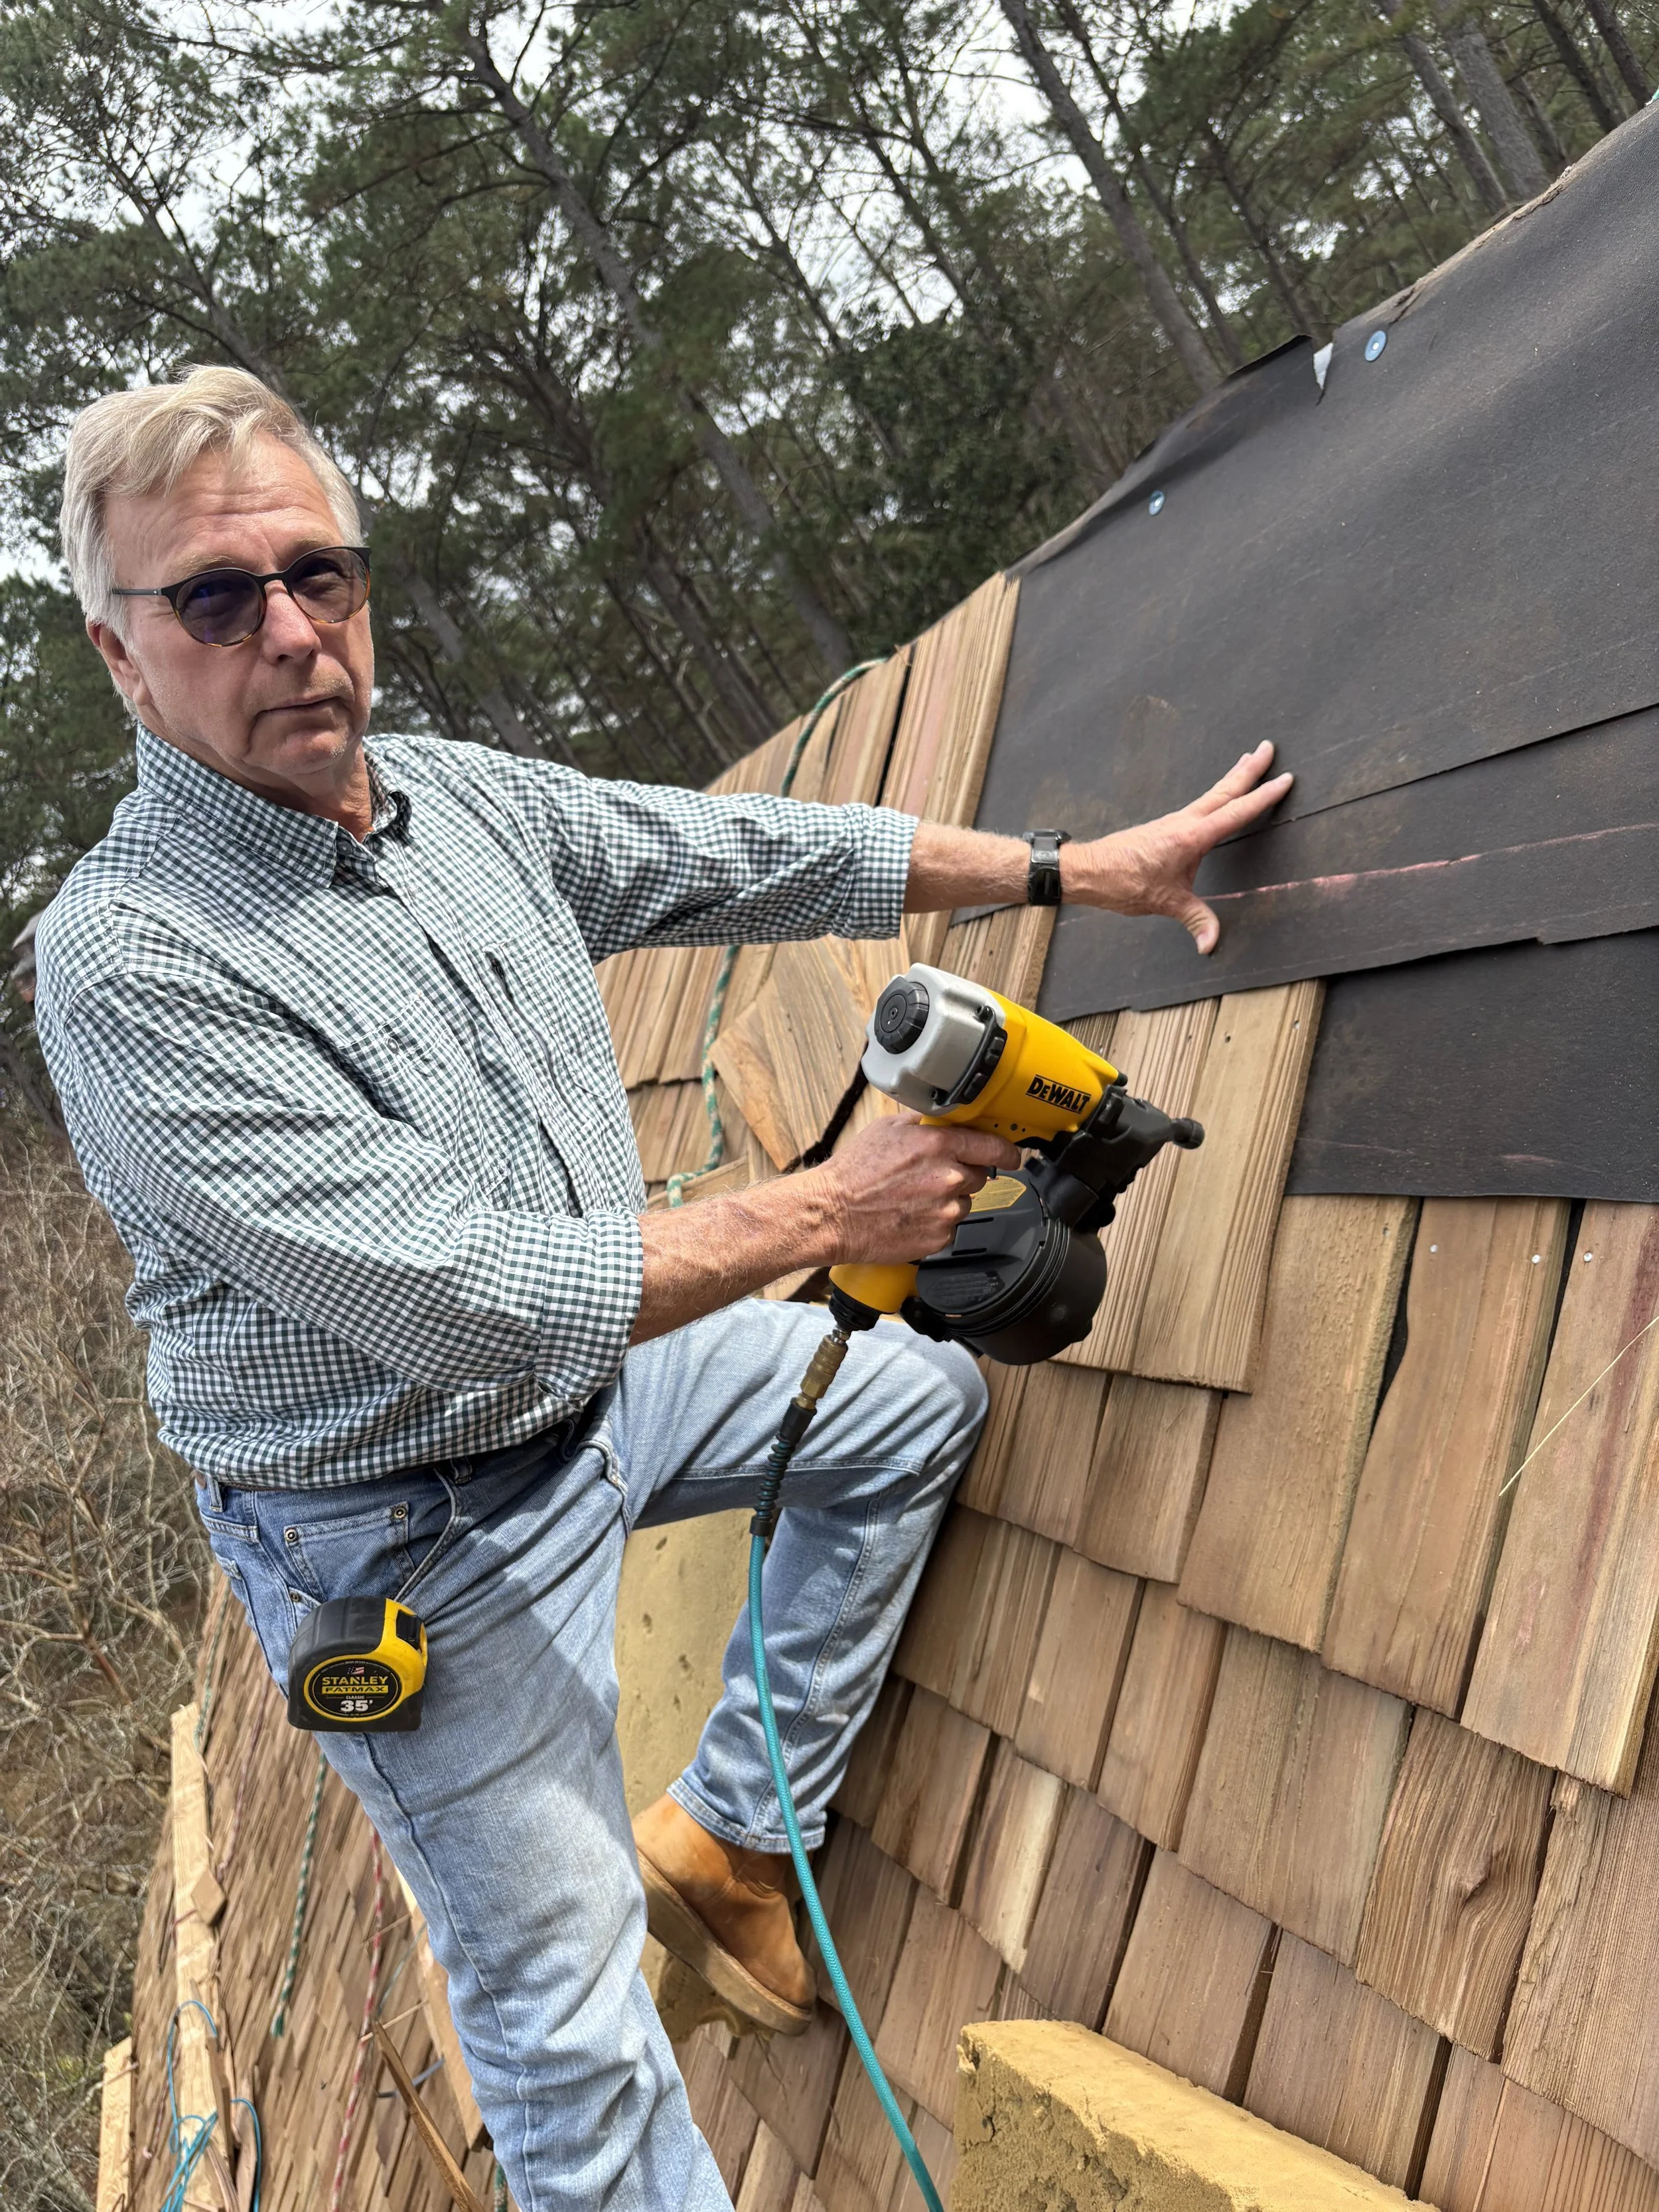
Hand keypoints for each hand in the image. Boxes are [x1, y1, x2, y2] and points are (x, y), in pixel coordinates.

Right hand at [805, 1113, 1021, 1264]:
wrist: (833, 1213)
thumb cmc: (854, 1171)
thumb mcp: (889, 1129)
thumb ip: (926, 1122)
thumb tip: (949, 1120)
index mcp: (939, 1146)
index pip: (994, 1147)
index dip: (1008, 1151)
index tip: (1013, 1155)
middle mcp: (948, 1178)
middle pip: (980, 1175)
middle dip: (962, 1174)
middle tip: (931, 1176)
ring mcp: (945, 1211)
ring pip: (965, 1203)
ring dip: (948, 1200)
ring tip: (914, 1198)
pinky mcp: (938, 1238)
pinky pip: (950, 1227)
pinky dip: (936, 1222)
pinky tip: (911, 1215)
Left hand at [1065, 740, 1292, 953]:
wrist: (1089, 870)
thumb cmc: (1123, 882)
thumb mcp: (1165, 903)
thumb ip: (1194, 920)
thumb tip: (1210, 945)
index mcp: (1191, 836)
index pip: (1236, 813)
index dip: (1263, 797)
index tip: (1285, 779)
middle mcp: (1184, 822)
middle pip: (1224, 791)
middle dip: (1249, 770)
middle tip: (1269, 747)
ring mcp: (1174, 822)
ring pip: (1211, 795)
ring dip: (1232, 778)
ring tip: (1248, 760)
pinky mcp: (1165, 828)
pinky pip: (1198, 805)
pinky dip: (1214, 795)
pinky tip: (1216, 798)